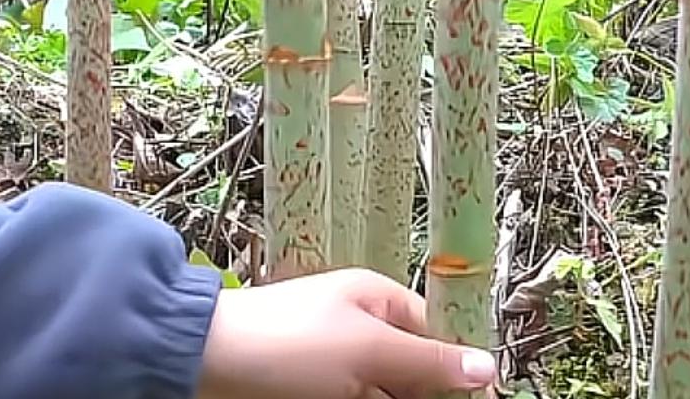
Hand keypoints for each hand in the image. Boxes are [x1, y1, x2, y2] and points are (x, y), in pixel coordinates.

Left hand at [197, 267, 496, 398]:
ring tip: (371, 397)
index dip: (460, 370)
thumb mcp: (367, 351)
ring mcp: (338, 365)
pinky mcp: (316, 391)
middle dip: (429, 393)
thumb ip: (426, 362)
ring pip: (384, 392)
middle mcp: (362, 329)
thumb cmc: (286, 343)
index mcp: (378, 301)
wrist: (203, 363)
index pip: (437, 335)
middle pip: (414, 371)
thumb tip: (486, 366)